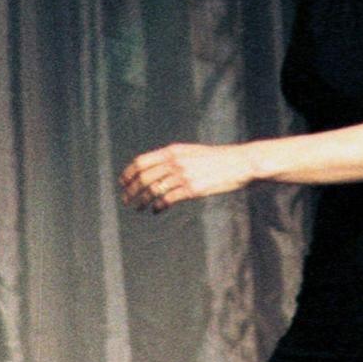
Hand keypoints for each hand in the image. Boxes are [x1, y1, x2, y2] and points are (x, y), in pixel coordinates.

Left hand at [119, 142, 251, 211]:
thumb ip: (174, 158)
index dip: (129, 173)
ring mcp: (184, 175)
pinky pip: (168, 199)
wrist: (239, 163)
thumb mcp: (192, 152)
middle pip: (144, 177)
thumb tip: (157, 169)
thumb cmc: (216, 159)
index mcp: (173, 151)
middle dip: (132, 190)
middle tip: (127, 200)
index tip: (123, 183)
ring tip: (138, 207)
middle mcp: (175, 162)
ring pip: (153, 190)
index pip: (142, 161)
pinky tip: (156, 210)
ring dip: (142, 200)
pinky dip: (158, 206)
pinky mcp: (193, 189)